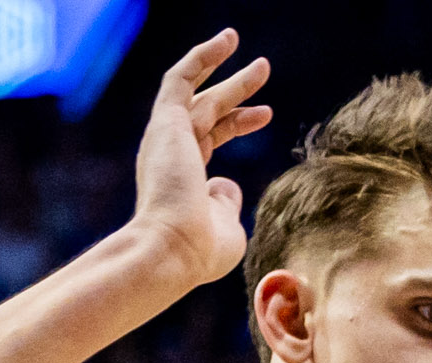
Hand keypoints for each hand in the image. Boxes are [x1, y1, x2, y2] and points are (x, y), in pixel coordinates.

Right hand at [128, 30, 271, 286]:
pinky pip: (179, 79)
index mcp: (183, 178)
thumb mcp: (226, 226)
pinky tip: (226, 42)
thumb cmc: (200, 250)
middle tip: (262, 70)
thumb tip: (226, 184)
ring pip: (197, 93)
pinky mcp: (165, 124)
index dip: (238, 122)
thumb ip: (227, 202)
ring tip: (258, 57)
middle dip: (236, 90)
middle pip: (206, 110)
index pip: (210, 137)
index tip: (266, 113)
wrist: (172, 249)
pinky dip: (201, 58)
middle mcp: (170, 155)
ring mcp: (166, 139)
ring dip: (226, 72)